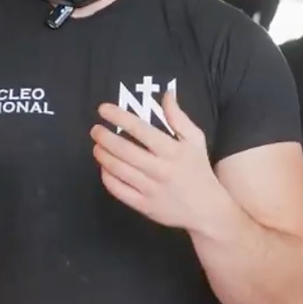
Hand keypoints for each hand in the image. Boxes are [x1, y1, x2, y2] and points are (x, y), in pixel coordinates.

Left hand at [91, 90, 224, 231]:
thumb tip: (166, 94)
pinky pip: (119, 190)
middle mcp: (160, 170)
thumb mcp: (196, 141)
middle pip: (124, 150)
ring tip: (97, 147)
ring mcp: (151, 190)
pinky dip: (107, 177)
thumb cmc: (199, 170)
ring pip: (118, 170)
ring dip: (103, 155)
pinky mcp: (144, 206)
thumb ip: (179, 117)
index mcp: (173, 151)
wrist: (207, 210)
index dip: (119, 117)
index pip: (141, 129)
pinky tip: (104, 168)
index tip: (103, 109)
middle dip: (105, 137)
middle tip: (95, 130)